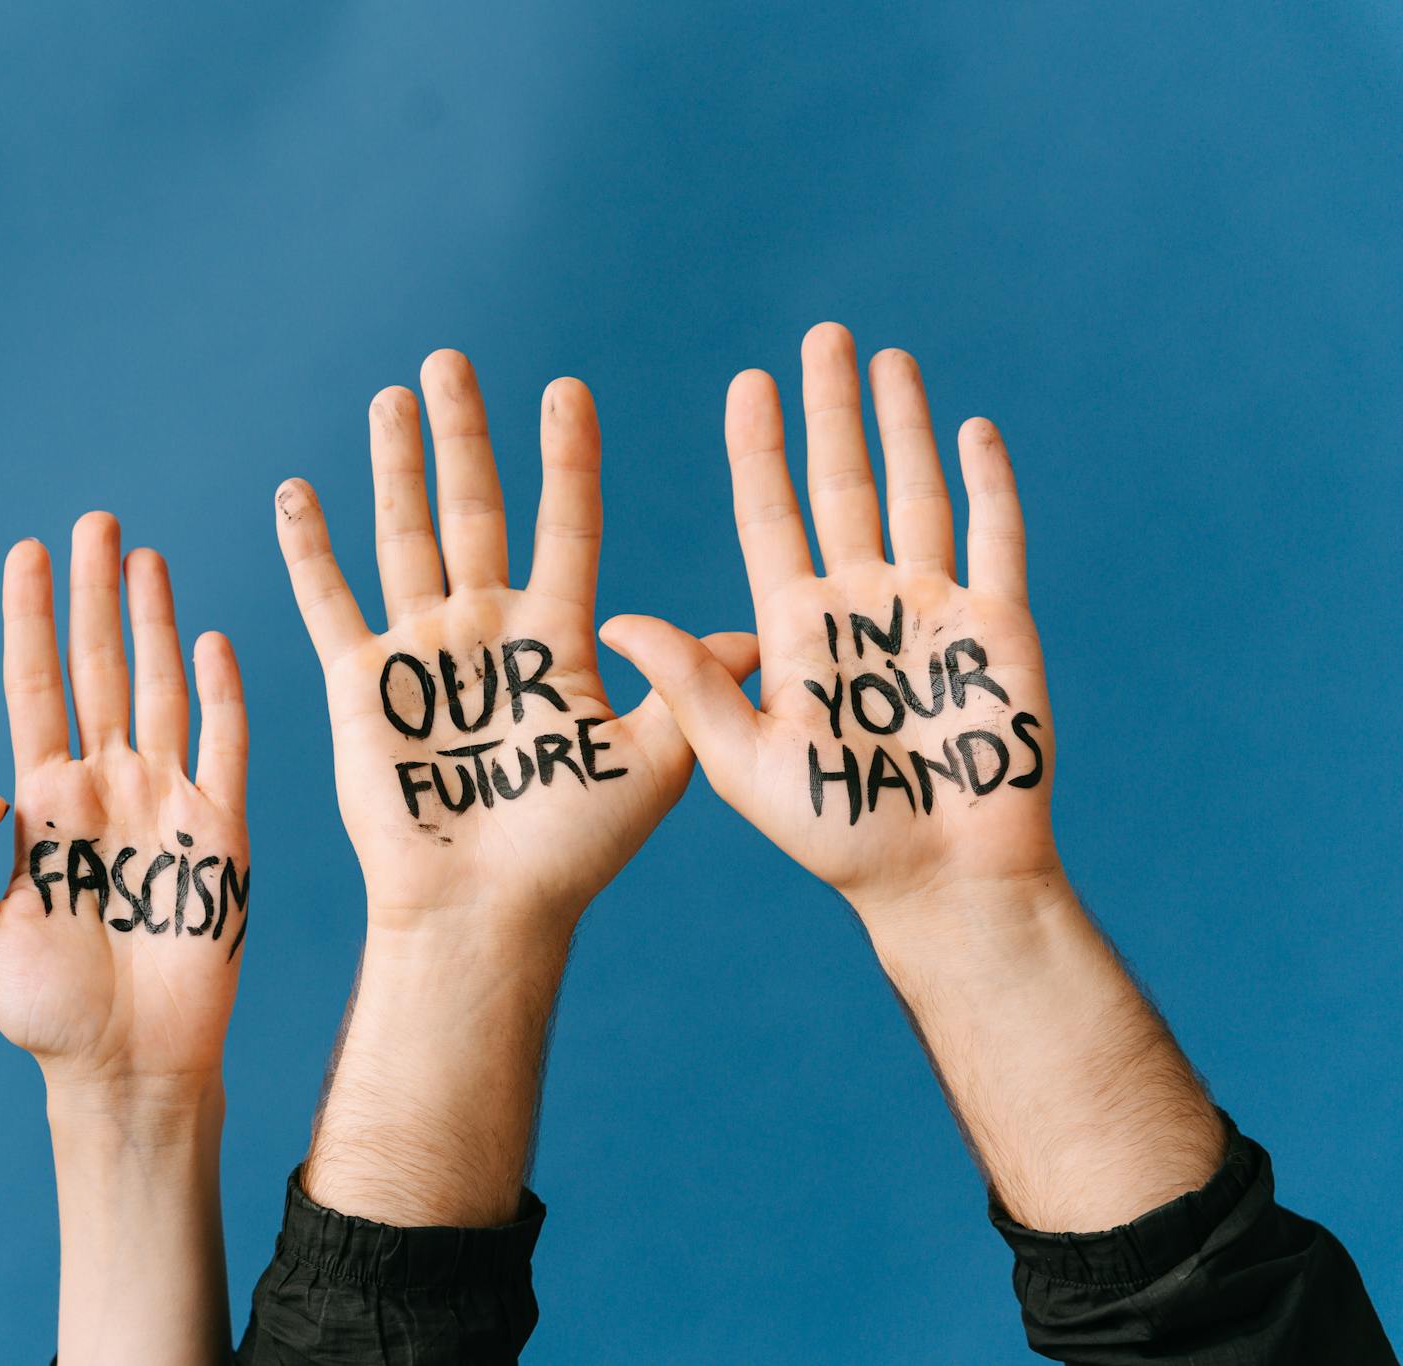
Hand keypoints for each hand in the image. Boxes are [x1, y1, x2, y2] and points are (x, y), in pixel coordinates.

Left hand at [0, 513, 247, 1090]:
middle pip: (101, 670)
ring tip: (145, 557)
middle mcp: (105, 788)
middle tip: (92, 522)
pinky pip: (225, 748)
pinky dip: (221, 696)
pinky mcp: (220, 833)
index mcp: (43, 803)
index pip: (35, 687)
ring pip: (160, 690)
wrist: (124, 1067)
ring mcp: (166, 804)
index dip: (31, 620)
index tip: (24, 553)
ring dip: (155, 624)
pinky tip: (212, 641)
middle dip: (95, 596)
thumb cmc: (46, 1013)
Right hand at [274, 349, 756, 936]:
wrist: (487, 910)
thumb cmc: (572, 851)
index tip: (567, 390)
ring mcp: (421, 651)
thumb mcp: (657, 764)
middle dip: (463, 436)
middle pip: (473, 510)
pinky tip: (298, 490)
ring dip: (395, 467)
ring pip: (403, 536)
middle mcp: (486, 629)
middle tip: (452, 361)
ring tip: (391, 397)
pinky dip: (311, 550)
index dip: (565, 460)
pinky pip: (330, 604)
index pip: (563, 526)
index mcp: (554, 638)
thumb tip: (753, 629)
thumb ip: (693, 688)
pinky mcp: (363, 685)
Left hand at [602, 324, 1058, 918]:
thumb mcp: (742, 761)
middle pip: (842, 484)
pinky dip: (988, 481)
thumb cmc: (839, 837)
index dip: (761, 450)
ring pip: (916, 492)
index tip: (747, 384)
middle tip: (820, 336)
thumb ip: (688, 684)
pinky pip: (996, 537)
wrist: (942, 884)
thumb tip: (613, 617)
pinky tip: (971, 426)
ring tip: (886, 356)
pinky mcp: (1001, 627)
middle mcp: (862, 606)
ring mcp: (934, 611)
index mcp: (796, 631)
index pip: (772, 517)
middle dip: (831, 410)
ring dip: (904, 424)